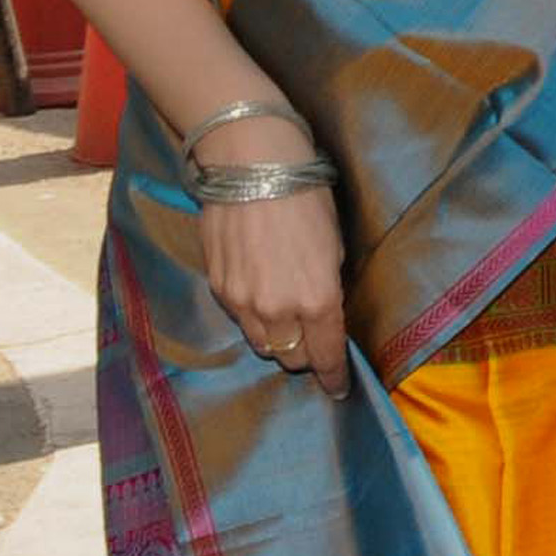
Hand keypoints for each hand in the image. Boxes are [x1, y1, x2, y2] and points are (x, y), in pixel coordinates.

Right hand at [202, 187, 350, 399]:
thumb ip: (327, 288)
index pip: (325, 354)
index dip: (333, 375)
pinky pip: (239, 319)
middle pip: (291, 357)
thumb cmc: (306, 198)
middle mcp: (278, 310)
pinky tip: (260, 291)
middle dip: (304, 355)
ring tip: (284, 318)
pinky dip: (253, 316)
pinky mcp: (218, 289)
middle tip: (312, 340)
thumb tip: (324, 312)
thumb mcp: (334, 246)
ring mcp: (243, 302)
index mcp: (317, 300)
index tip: (338, 388)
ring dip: (277, 338)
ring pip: (262, 344)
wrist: (251, 167)